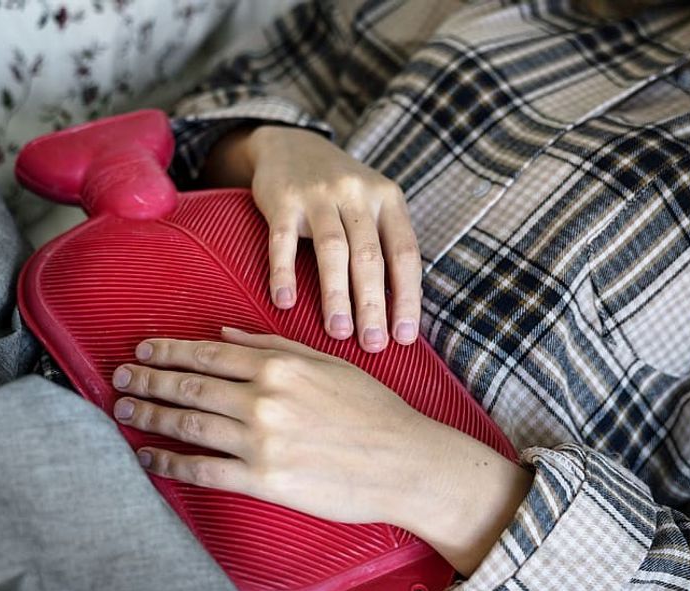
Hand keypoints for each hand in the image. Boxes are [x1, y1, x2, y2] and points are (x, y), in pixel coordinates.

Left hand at [112, 327, 532, 574]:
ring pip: (189, 425)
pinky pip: (204, 470)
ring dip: (150, 416)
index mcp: (280, 366)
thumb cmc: (373, 411)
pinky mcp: (264, 480)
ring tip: (124, 412)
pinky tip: (149, 457)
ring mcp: (261, 441)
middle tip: (119, 378)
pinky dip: (170, 463)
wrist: (406, 462)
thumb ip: (274, 346)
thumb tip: (226, 336)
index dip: (169, 352)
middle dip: (148, 381)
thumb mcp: (328, 363)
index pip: (208, 355)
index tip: (143, 351)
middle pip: (190, 387)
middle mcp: (264, 399)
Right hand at [202, 126, 421, 352]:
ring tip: (338, 332)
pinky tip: (285, 304)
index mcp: (388, 199)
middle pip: (369, 256)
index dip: (407, 297)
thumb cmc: (339, 191)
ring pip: (332, 250)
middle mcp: (357, 194)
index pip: (405, 254)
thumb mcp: (372, 205)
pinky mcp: (282, 200)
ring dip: (336, 295)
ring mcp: (318, 195)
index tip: (405, 337)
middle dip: (373, 305)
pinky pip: (282, 241)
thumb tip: (399, 313)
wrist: (291, 145)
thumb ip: (385, 246)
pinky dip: (284, 273)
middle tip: (373, 345)